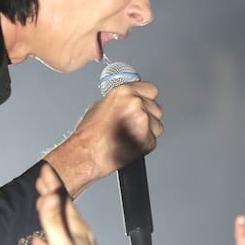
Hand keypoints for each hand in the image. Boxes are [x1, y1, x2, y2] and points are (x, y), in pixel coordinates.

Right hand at [30, 165, 127, 244]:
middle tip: (41, 180)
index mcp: (78, 230)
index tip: (43, 170)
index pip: (63, 201)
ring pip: (61, 227)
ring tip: (40, 205)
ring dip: (49, 215)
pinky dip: (47, 242)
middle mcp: (81, 237)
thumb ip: (54, 223)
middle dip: (52, 195)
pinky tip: (39, 244)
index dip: (52, 185)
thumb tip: (49, 196)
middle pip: (64, 210)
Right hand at [44, 81, 162, 197]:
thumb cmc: (89, 134)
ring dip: (148, 131)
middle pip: (156, 108)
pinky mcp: (148, 140)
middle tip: (132, 125)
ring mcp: (143, 121)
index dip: (146, 100)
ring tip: (129, 136)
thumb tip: (127, 102)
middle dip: (148, 117)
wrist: (87, 154)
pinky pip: (153, 140)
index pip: (151, 90)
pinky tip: (130, 144)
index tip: (143, 105)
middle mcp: (136, 103)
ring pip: (157, 125)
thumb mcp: (100, 106)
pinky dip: (145, 143)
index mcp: (124, 92)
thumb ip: (119, 101)